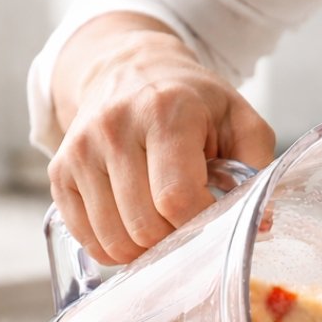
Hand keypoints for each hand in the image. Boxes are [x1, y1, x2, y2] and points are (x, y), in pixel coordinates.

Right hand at [48, 13, 275, 264]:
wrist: (128, 70)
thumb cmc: (192, 104)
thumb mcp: (239, 120)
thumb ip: (258, 167)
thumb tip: (261, 224)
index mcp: (165, 112)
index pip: (176, 199)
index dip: (199, 224)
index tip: (212, 217)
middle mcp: (114, 127)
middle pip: (144, 227)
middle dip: (173, 241)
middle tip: (187, 225)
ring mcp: (81, 150)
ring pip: (114, 241)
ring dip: (145, 250)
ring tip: (162, 226)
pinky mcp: (60, 172)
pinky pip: (89, 239)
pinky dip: (115, 248)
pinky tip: (133, 226)